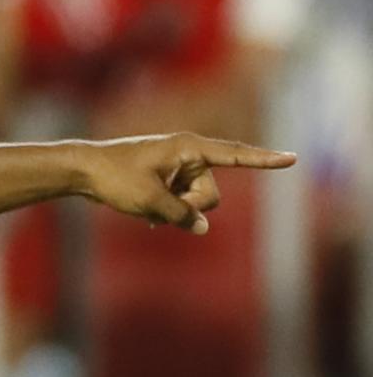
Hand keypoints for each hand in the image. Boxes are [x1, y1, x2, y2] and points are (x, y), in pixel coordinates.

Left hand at [80, 133, 295, 234]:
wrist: (83, 170)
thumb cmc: (115, 177)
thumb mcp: (150, 201)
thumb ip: (182, 215)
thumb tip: (201, 228)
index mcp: (188, 148)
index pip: (234, 154)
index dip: (264, 159)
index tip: (292, 159)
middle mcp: (187, 155)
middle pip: (211, 194)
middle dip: (191, 206)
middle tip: (158, 203)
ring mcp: (177, 168)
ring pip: (196, 202)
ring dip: (176, 210)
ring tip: (146, 205)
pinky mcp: (167, 179)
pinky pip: (181, 203)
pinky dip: (168, 211)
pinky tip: (148, 217)